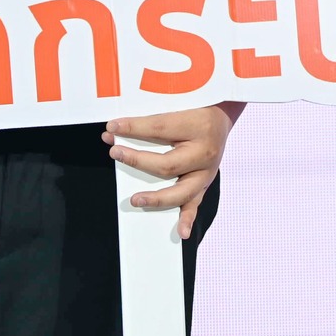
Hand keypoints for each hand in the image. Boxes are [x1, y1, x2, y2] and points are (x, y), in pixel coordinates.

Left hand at [105, 104, 240, 239]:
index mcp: (199, 126)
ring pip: (181, 191)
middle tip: (115, 153)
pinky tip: (180, 232)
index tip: (113, 127)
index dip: (134, 128)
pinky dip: (187, 219)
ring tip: (135, 200)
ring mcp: (207, 171)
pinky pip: (195, 203)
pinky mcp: (206, 182)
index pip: (160, 128)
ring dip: (156, 198)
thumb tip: (114, 129)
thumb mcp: (179, 104)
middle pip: (167, 164)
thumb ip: (151, 116)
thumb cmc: (197, 107)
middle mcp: (205, 151)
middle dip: (137, 161)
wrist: (223, 115)